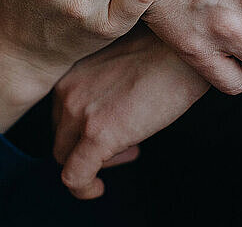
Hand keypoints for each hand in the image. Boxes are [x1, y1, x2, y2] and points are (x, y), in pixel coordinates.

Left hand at [52, 27, 208, 199]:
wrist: (182, 52)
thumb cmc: (162, 52)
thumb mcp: (119, 60)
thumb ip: (101, 80)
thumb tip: (106, 106)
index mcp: (72, 69)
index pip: (59, 110)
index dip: (83, 124)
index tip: (112, 124)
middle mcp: (67, 89)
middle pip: (60, 133)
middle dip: (87, 143)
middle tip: (125, 140)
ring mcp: (79, 112)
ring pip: (64, 155)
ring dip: (94, 160)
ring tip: (130, 147)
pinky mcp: (97, 135)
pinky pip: (75, 177)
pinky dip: (83, 188)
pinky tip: (98, 188)